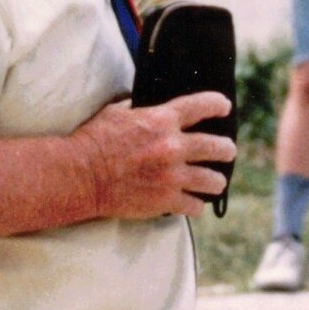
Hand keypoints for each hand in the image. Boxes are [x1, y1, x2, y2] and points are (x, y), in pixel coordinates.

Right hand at [81, 90, 236, 219]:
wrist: (80, 175)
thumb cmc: (93, 141)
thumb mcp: (117, 112)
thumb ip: (139, 108)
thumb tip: (146, 103)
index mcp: (162, 120)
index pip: (202, 106)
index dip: (218, 105)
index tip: (224, 108)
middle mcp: (172, 147)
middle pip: (217, 147)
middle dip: (226, 149)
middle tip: (228, 151)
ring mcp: (171, 176)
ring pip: (212, 180)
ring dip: (217, 181)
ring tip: (217, 182)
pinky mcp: (165, 201)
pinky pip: (194, 206)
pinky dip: (196, 205)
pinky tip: (194, 204)